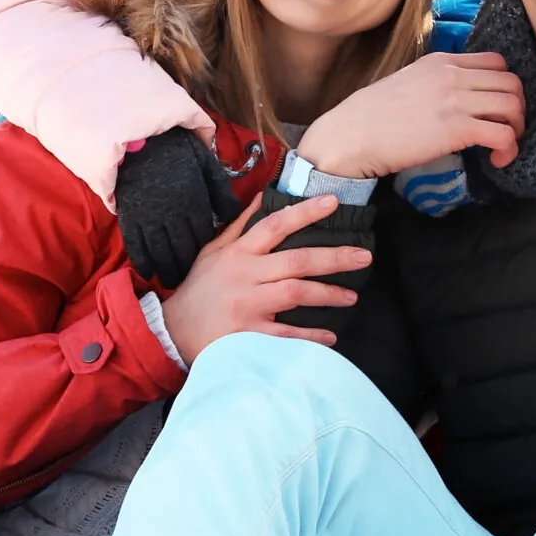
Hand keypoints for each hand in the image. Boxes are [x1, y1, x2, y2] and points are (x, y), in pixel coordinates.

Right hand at [114, 128, 242, 284]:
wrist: (141, 139)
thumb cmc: (177, 152)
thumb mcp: (205, 167)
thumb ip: (221, 193)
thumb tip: (238, 212)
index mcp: (194, 201)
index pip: (205, 234)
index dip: (210, 251)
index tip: (217, 267)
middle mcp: (173, 213)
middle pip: (184, 249)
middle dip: (190, 268)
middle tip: (198, 287)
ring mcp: (150, 217)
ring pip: (161, 252)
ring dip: (168, 270)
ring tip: (174, 282)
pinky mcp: (131, 217)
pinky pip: (137, 245)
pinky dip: (143, 262)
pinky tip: (149, 272)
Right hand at [160, 193, 369, 354]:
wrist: (170, 331)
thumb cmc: (199, 289)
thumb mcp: (213, 251)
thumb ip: (241, 226)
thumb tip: (264, 198)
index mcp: (238, 252)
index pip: (275, 225)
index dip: (305, 212)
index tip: (333, 203)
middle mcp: (244, 275)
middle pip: (296, 260)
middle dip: (334, 257)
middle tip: (364, 256)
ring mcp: (246, 305)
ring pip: (295, 293)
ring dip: (328, 294)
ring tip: (351, 296)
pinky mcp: (246, 335)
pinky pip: (286, 335)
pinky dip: (310, 336)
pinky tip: (330, 337)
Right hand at [295, 53, 524, 178]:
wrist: (351, 136)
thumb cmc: (371, 116)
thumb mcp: (407, 82)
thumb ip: (435, 83)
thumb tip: (455, 99)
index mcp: (442, 61)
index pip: (496, 62)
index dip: (505, 87)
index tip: (497, 108)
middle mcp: (453, 75)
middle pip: (512, 83)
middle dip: (518, 109)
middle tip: (507, 130)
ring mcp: (456, 100)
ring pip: (513, 105)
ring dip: (517, 129)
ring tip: (503, 147)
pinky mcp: (456, 129)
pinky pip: (503, 133)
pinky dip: (509, 148)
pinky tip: (497, 160)